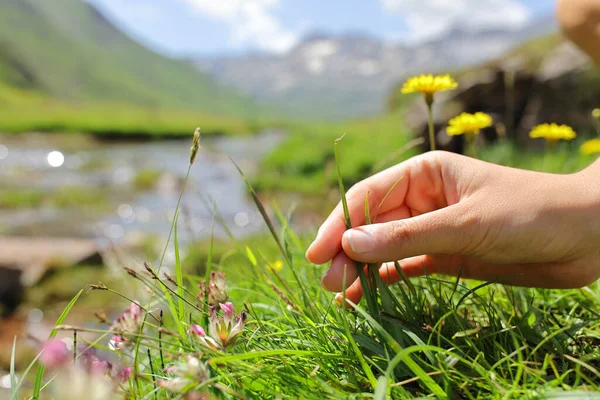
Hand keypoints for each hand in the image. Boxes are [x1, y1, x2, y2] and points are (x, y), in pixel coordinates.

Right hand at [306, 151, 599, 303]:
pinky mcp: (444, 255)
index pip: (368, 197)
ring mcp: (432, 229)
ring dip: (361, 268)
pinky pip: (404, 266)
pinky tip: (366, 293)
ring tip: (341, 294)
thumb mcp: (465, 224)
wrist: (585, 236)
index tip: (318, 254)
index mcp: (423, 174)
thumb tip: (349, 245)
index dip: (339, 224)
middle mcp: (421, 200)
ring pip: (383, 248)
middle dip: (347, 251)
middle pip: (371, 225)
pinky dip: (384, 279)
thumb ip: (407, 237)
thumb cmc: (529, 213)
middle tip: (329, 283)